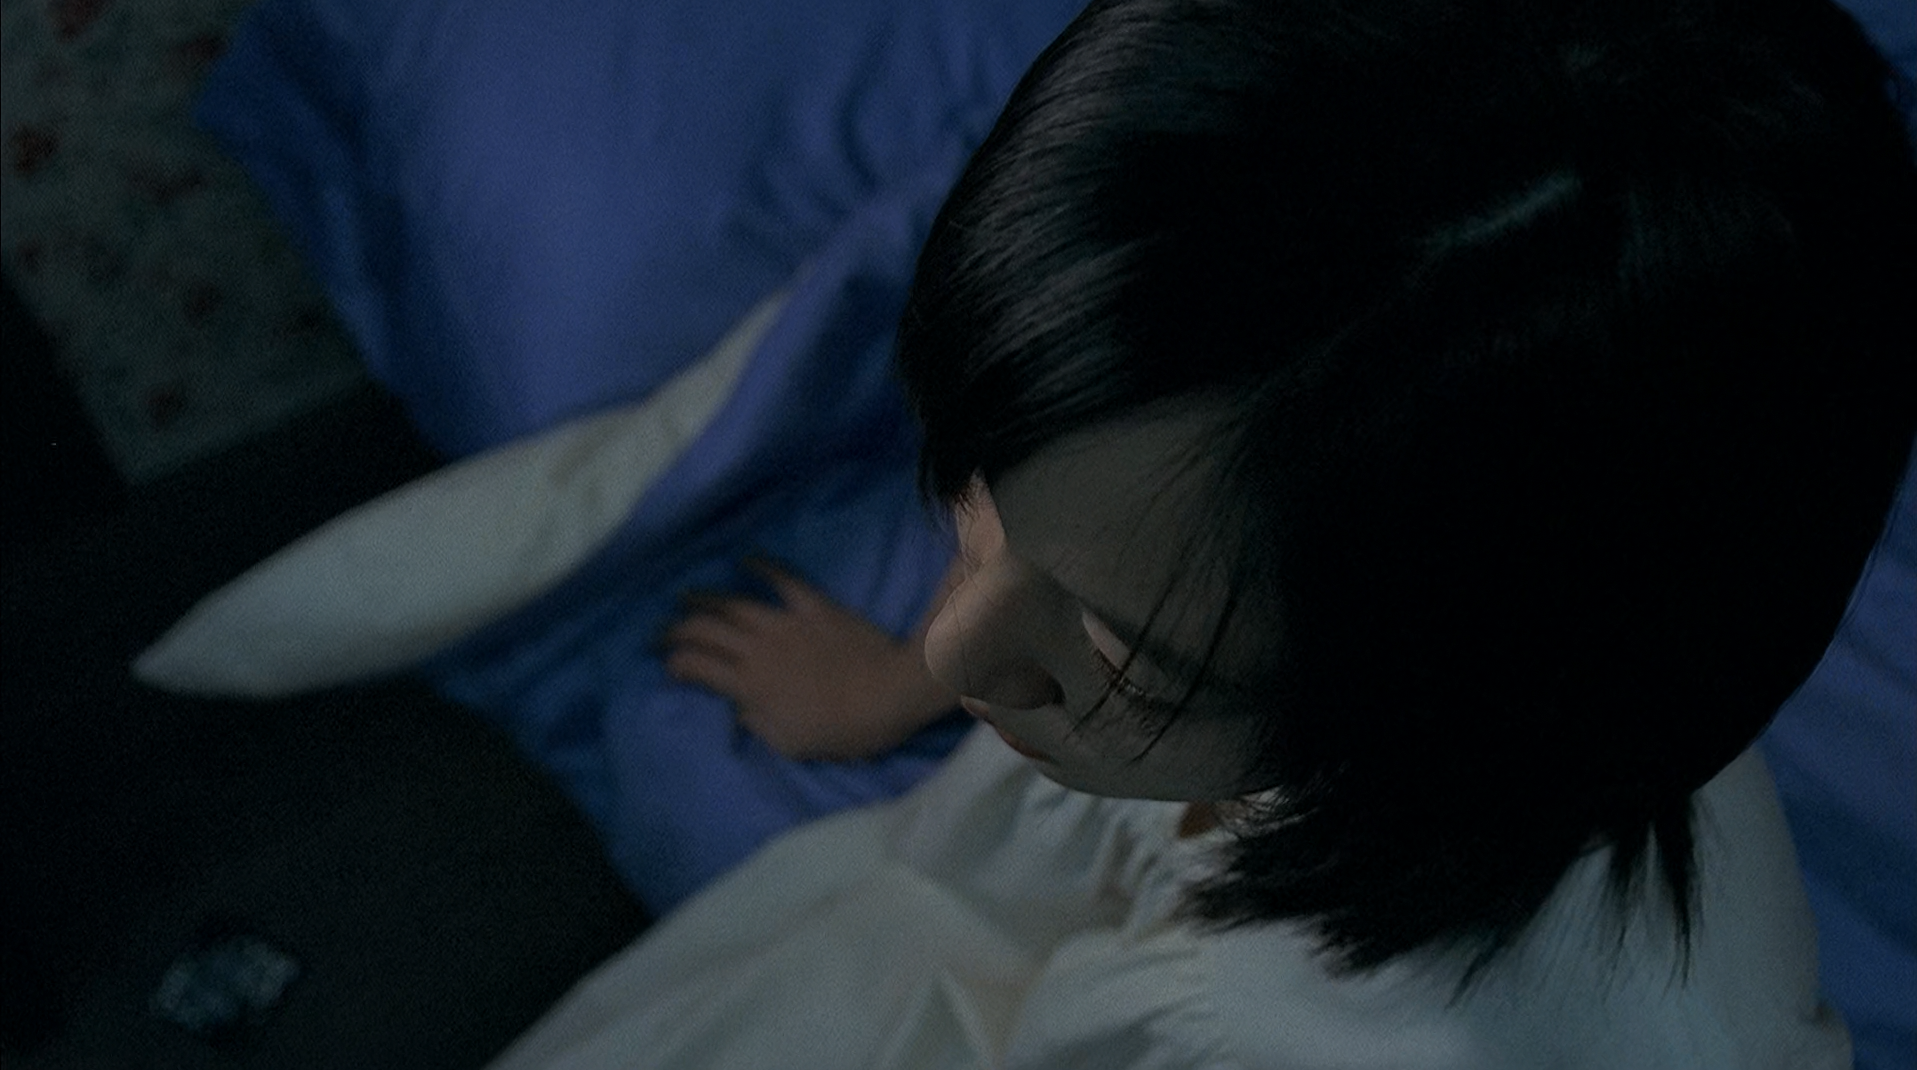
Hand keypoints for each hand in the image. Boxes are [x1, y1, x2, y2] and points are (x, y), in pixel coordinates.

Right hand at [661, 558, 957, 760]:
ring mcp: (786, 623)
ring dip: (705, 598)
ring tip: (686, 597)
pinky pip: (784, 580)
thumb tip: (735, 708)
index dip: (675, 664)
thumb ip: (756, 724)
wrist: (890, 693)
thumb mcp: (790, 744)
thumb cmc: (843, 729)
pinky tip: (747, 559)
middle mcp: (758, 648)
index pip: (697, 667)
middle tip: (661, 633)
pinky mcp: (814, 607)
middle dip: (677, 630)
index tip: (667, 667)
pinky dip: (763, 567)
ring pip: (734, 603)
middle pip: (706, 631)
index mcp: (749, 684)